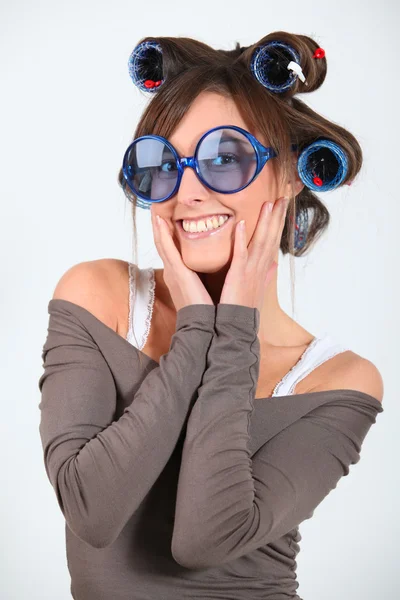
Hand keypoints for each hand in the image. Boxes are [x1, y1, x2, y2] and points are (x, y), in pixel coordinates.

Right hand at [151, 210, 213, 310]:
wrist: (204, 325)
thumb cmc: (207, 310)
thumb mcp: (205, 289)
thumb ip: (207, 278)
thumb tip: (217, 269)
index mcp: (181, 275)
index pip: (173, 251)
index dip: (168, 235)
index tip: (167, 220)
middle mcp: (173, 271)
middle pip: (164, 245)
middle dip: (160, 228)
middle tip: (156, 210)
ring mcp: (173, 271)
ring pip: (162, 244)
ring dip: (158, 227)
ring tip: (154, 210)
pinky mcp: (176, 272)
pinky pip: (166, 249)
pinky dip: (161, 234)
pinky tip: (158, 221)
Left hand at [219, 197, 288, 312]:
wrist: (237, 327)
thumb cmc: (244, 307)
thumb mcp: (258, 288)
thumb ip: (266, 274)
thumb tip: (274, 264)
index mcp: (263, 268)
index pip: (273, 240)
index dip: (278, 222)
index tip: (282, 204)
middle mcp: (260, 267)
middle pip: (272, 237)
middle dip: (278, 217)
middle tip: (283, 196)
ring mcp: (251, 271)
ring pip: (261, 242)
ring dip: (266, 222)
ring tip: (270, 203)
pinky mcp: (238, 275)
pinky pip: (241, 254)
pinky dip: (242, 239)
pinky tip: (242, 224)